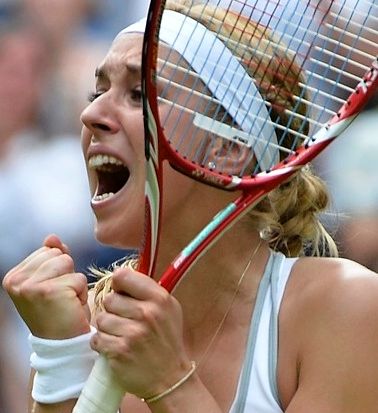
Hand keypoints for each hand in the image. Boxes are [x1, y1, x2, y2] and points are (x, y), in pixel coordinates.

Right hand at [2, 234, 90, 338]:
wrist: (62, 345)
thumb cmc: (60, 311)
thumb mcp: (52, 280)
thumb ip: (51, 257)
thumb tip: (52, 237)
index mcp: (14, 276)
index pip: (48, 250)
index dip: (59, 270)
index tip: (53, 292)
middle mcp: (16, 281)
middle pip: (58, 255)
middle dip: (67, 274)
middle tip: (61, 298)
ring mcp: (31, 287)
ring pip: (68, 263)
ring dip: (74, 282)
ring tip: (66, 301)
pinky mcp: (50, 292)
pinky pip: (78, 278)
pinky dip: (81, 293)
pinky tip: (71, 308)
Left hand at [91, 267, 191, 397]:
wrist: (170, 378)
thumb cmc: (167, 340)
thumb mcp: (169, 309)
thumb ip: (148, 291)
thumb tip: (121, 277)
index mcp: (159, 298)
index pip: (123, 276)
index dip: (119, 285)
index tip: (122, 293)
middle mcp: (146, 313)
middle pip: (109, 298)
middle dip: (113, 309)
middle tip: (124, 320)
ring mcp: (132, 333)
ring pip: (101, 318)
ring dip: (107, 327)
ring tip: (119, 334)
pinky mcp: (119, 352)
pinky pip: (97, 338)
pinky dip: (102, 343)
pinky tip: (114, 346)